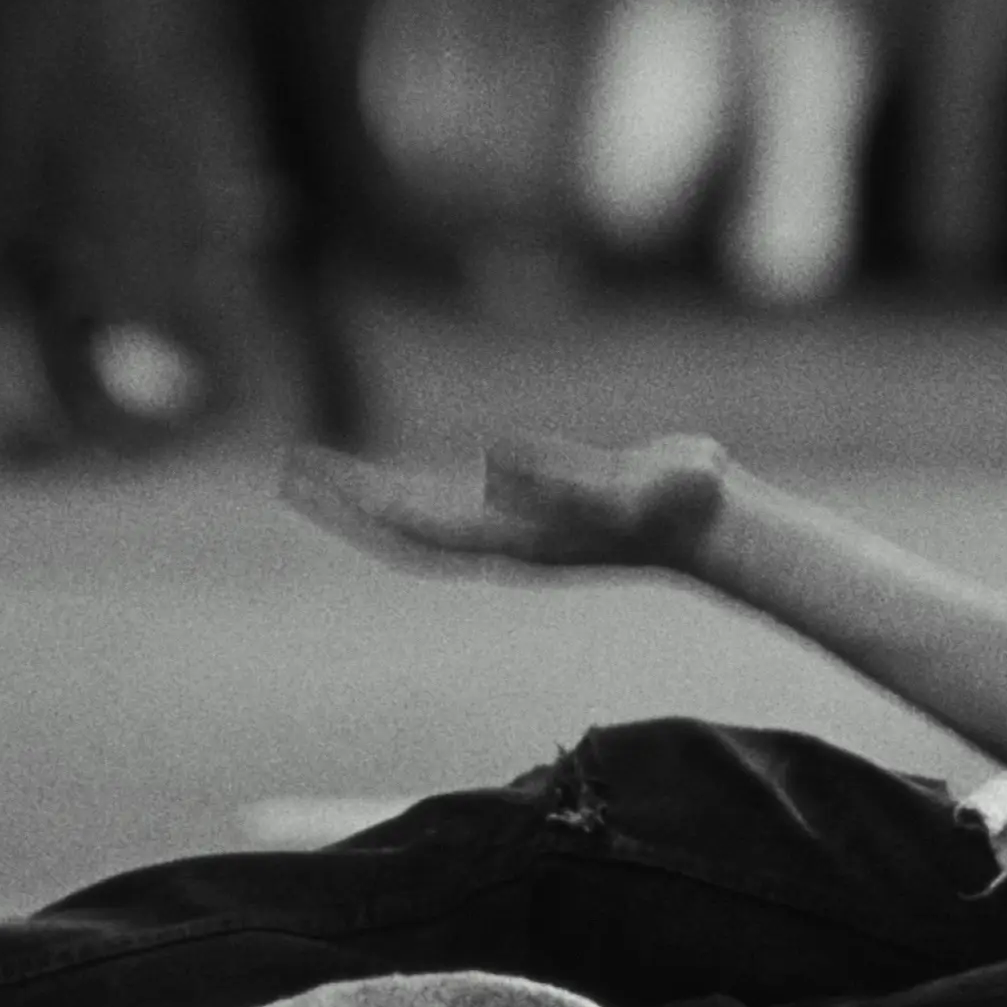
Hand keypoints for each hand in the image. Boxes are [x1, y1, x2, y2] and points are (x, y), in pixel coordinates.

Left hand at [282, 435, 729, 577]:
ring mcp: (521, 532)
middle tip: (290, 471)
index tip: (316, 479)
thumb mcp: (624, 482)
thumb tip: (492, 464)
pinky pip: (460, 513)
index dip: (364, 504)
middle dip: (349, 503)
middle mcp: (507, 541)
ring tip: (329, 480)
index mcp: (515, 536)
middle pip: (408, 528)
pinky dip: (422, 498)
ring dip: (378, 502)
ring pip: (430, 523)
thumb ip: (564, 478)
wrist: (716, 528)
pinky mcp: (539, 516)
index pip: (418, 525)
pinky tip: (411, 489)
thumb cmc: (680, 503)